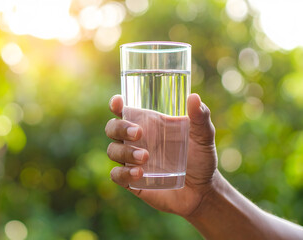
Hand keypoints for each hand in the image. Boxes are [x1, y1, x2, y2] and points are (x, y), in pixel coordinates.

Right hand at [105, 94, 217, 216]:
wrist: (202, 191)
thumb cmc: (200, 158)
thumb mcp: (203, 136)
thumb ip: (200, 117)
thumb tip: (194, 98)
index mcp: (147, 124)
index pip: (124, 111)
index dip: (116, 105)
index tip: (118, 103)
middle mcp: (134, 141)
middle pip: (112, 128)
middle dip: (120, 128)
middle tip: (138, 133)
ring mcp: (131, 161)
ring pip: (113, 151)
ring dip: (125, 152)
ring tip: (145, 157)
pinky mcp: (131, 181)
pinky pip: (116, 175)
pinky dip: (124, 173)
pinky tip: (139, 173)